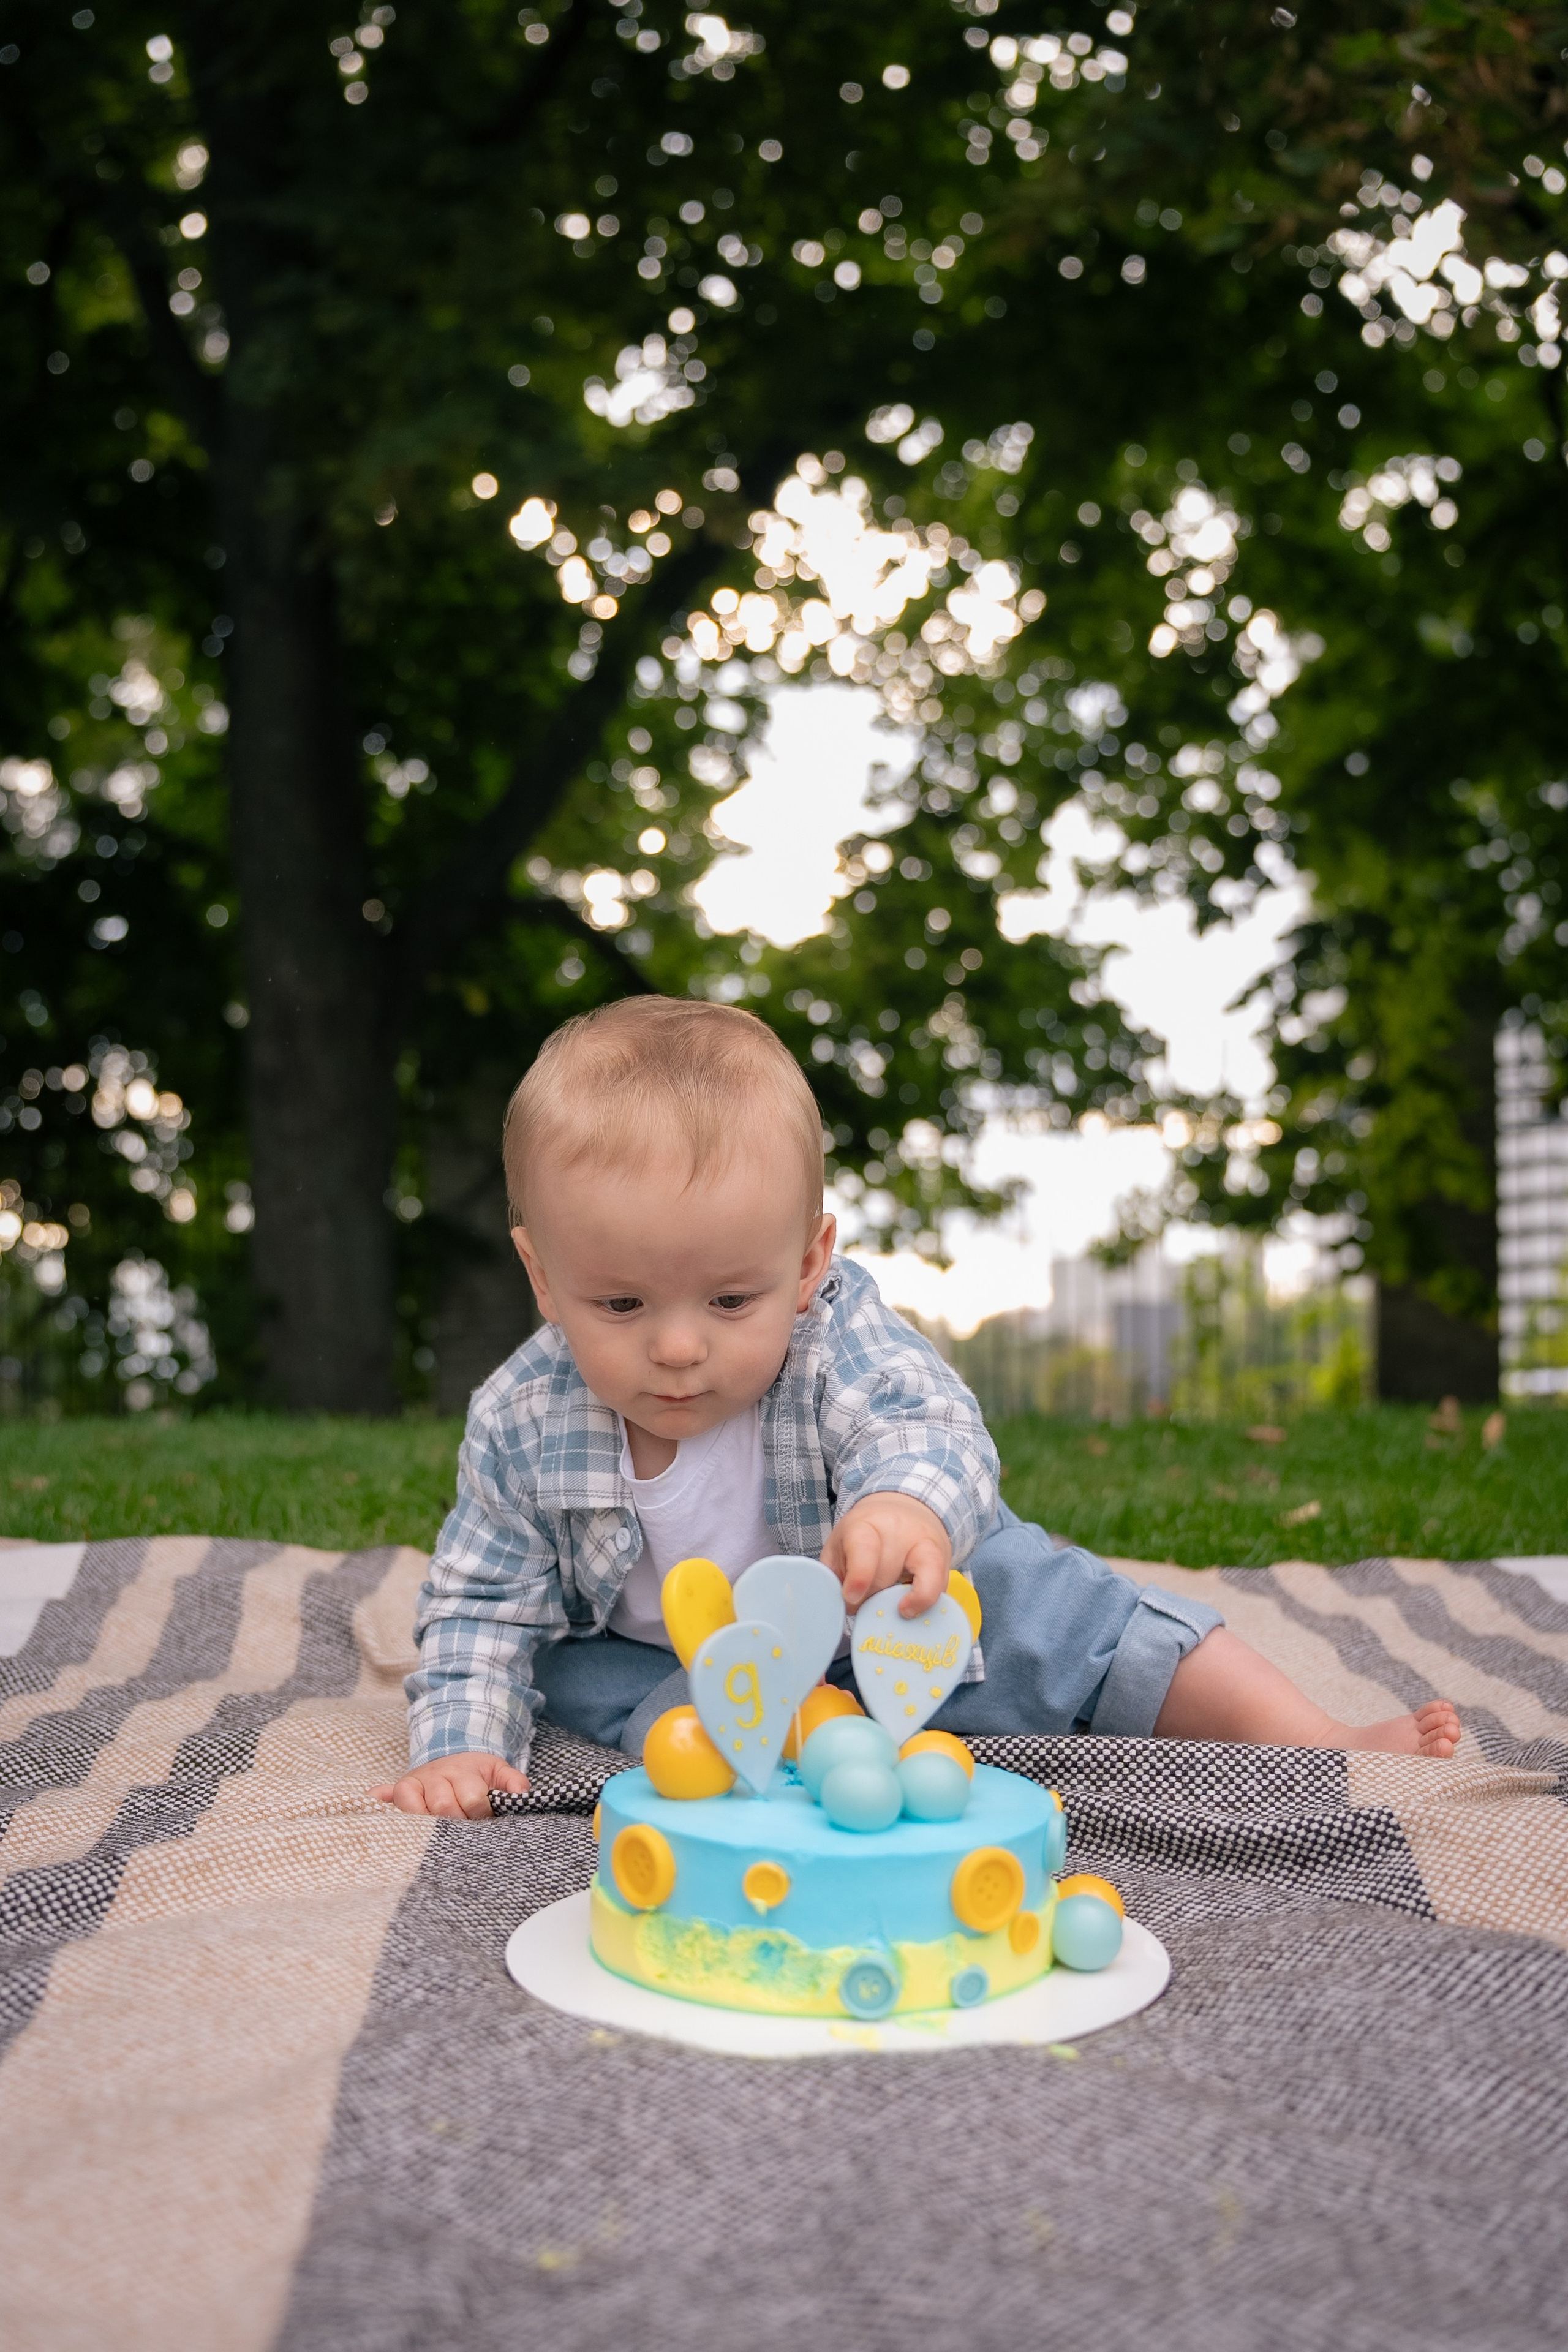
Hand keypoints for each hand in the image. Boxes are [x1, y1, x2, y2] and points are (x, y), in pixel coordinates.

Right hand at [373, 1751, 530, 1818]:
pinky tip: (375, 1802)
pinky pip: (388, 1795)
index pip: (472, 1798)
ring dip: (427, 1824)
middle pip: (444, 1806)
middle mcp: (438, 1775)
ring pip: (417, 1809)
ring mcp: (417, 1782)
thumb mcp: (500, 1773)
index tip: (483, 1819)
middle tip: (462, 1831)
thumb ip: (513, 1784)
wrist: (455, 1755)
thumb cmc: (479, 1775)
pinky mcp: (401, 1789)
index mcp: (465, 1771)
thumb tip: (521, 1797)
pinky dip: (380, 1799)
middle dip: (456, 1823)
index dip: (480, 1812)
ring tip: (438, 1837)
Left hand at [822, 1492, 950, 1618]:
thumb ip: (834, 1575)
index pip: (865, 1549)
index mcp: (865, 1524)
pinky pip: (940, 1587)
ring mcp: (926, 1543)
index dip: (859, 1576)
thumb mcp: (839, 1546)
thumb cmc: (864, 1535)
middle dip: (871, 1598)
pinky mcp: (944, 1559)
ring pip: (923, 1580)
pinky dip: (926, 1603)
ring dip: (903, 1603)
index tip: (852, 1596)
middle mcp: (900, 1530)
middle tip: (863, 1602)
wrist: (902, 1509)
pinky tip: (914, 1607)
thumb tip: (840, 1607)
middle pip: (887, 1575)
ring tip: (895, 1610)